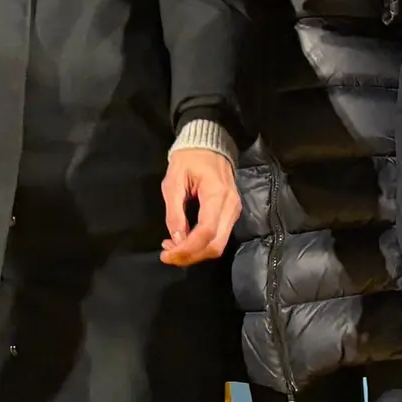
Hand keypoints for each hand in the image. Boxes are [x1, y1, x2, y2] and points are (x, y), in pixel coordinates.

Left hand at [160, 149, 241, 265]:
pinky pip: (219, 237)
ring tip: (173, 248)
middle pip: (215, 246)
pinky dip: (201, 245)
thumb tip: (176, 240)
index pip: (206, 232)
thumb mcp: (173, 181)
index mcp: (217, 195)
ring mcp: (234, 211)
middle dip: (190, 256)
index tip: (166, 255)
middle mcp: (231, 207)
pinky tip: (184, 241)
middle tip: (168, 255)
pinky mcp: (231, 214)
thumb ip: (174, 212)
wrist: (209, 144)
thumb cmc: (189, 158)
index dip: (186, 249)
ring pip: (218, 245)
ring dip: (195, 253)